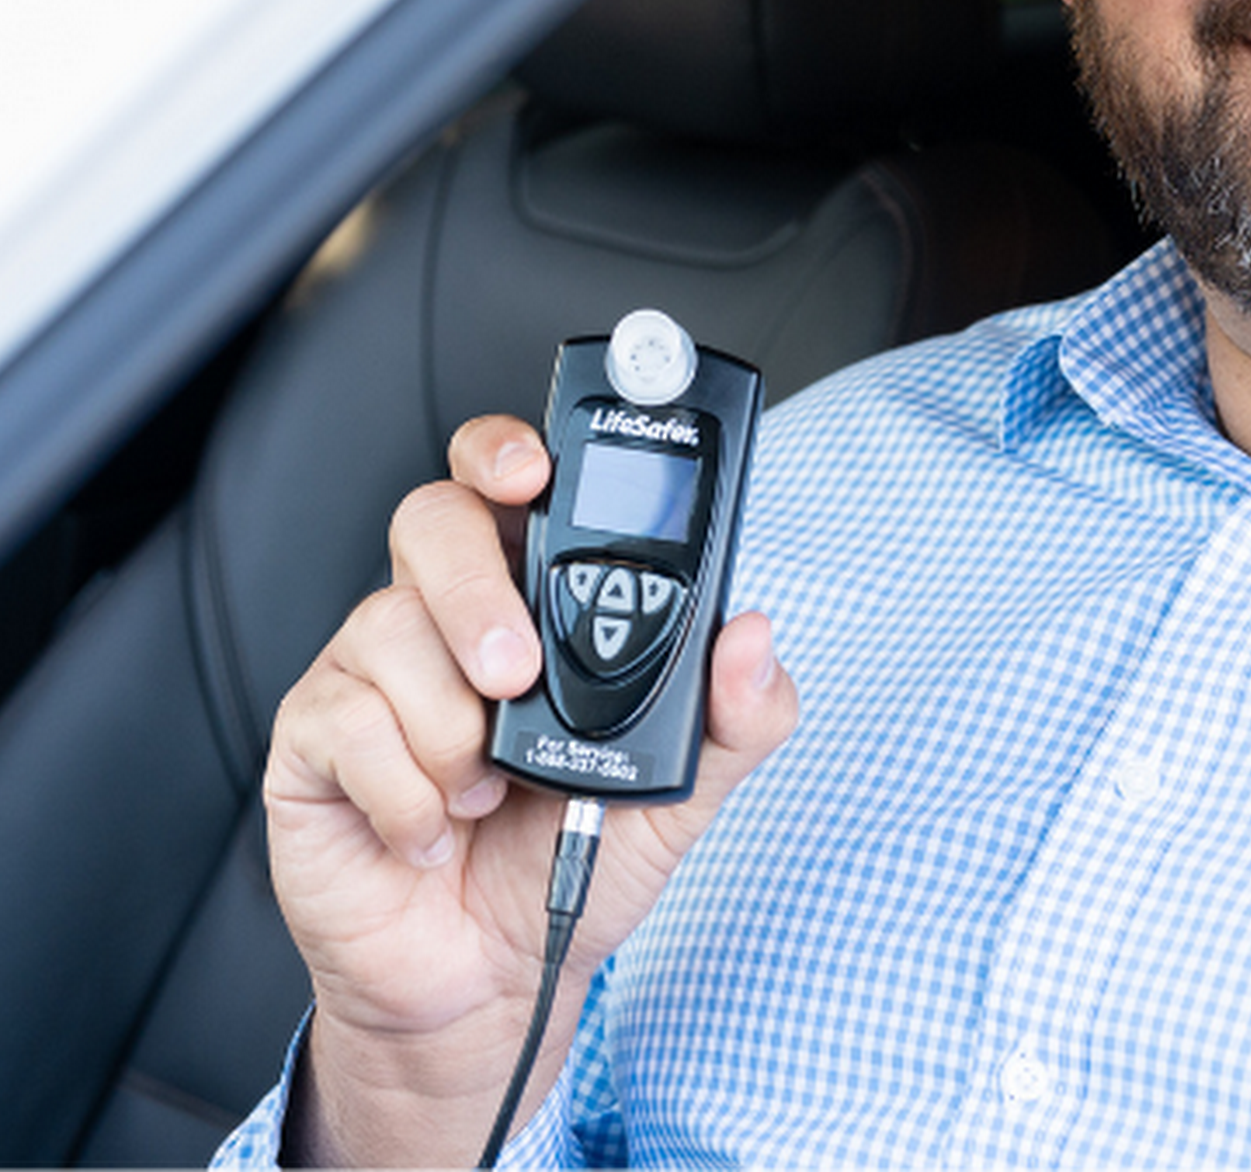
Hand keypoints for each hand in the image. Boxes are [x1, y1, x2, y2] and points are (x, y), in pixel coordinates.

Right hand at [263, 414, 797, 1171]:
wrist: (491, 980)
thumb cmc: (577, 855)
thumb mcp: (683, 788)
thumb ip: (737, 712)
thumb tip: (754, 636)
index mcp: (533, 594)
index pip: (504, 478)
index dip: (507, 451)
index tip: (533, 470)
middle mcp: (446, 612)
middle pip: (431, 521)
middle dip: (475, 590)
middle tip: (516, 675)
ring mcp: (370, 669)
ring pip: (389, 629)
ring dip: (453, 730)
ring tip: (487, 790)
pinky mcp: (314, 739)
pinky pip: (346, 725)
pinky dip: (408, 792)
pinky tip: (436, 829)